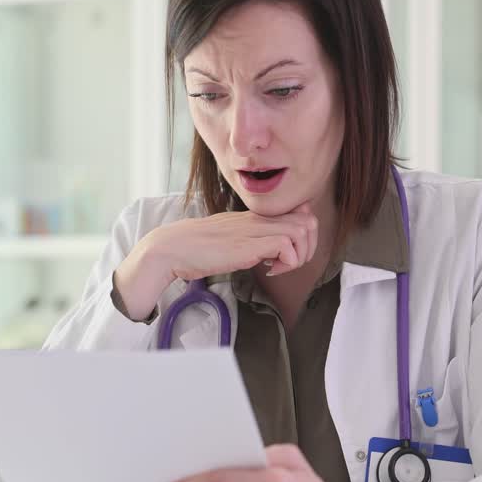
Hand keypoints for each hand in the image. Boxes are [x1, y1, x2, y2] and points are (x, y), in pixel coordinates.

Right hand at [113, 203, 318, 320]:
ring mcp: (254, 230)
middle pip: (308, 219)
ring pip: (302, 231)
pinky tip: (269, 270)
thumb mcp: (231, 239)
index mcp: (255, 217)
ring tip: (279, 267)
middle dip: (308, 246)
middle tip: (290, 262)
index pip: (299, 211)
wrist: (173, 248)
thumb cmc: (196, 248)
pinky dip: (286, 262)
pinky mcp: (249, 244)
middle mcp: (258, 219)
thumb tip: (271, 251)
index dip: (304, 233)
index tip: (289, 252)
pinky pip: (286, 246)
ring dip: (298, 256)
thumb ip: (251, 239)